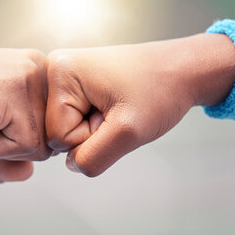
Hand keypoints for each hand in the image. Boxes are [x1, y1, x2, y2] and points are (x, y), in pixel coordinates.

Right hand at [0, 49, 50, 181]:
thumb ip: (5, 161)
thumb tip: (29, 173)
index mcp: (32, 71)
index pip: (51, 129)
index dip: (15, 141)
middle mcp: (36, 68)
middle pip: (50, 140)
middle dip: (10, 146)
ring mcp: (27, 77)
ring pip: (41, 146)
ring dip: (0, 147)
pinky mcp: (13, 92)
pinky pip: (24, 146)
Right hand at [45, 33, 234, 176]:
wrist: (181, 70)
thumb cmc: (160, 90)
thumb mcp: (128, 133)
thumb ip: (92, 158)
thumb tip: (71, 165)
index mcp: (59, 71)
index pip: (58, 136)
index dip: (90, 136)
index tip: (116, 113)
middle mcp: (53, 68)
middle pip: (56, 133)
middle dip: (90, 133)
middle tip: (117, 111)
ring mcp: (62, 75)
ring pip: (65, 130)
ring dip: (93, 129)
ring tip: (116, 107)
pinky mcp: (72, 84)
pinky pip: (73, 121)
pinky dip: (95, 121)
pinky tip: (112, 106)